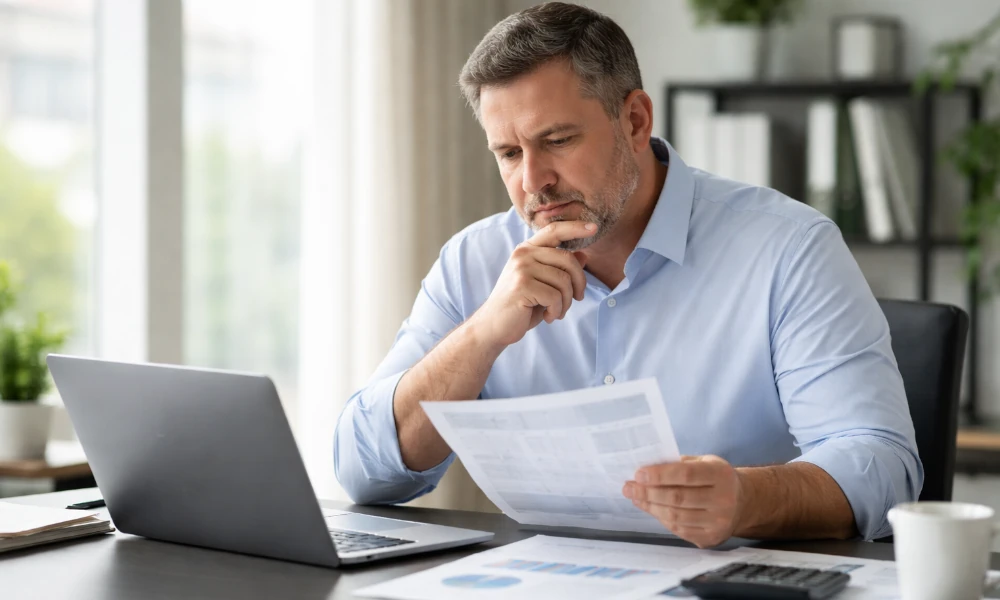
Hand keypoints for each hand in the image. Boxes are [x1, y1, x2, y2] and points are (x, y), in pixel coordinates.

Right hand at [470, 221, 593, 347]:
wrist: (493, 326)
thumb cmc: (521, 305)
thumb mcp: (543, 284)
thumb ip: (560, 269)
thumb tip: (583, 255)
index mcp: (527, 249)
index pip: (554, 231)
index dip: (575, 227)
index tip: (593, 228)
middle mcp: (523, 254)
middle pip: (568, 259)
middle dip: (579, 282)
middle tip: (577, 298)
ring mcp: (521, 269)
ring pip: (564, 281)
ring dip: (566, 302)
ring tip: (556, 311)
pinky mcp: (522, 286)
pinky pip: (555, 296)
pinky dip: (557, 311)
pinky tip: (548, 316)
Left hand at [623, 455, 745, 547]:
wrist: (743, 502)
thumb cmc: (715, 478)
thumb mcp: (704, 462)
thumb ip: (679, 464)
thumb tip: (646, 470)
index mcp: (720, 475)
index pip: (686, 475)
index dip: (659, 475)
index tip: (638, 474)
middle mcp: (723, 500)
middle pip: (677, 498)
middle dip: (648, 492)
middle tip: (628, 487)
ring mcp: (718, 522)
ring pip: (676, 516)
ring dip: (651, 506)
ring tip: (636, 497)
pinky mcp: (711, 537)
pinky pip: (679, 529)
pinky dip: (661, 518)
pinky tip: (651, 508)